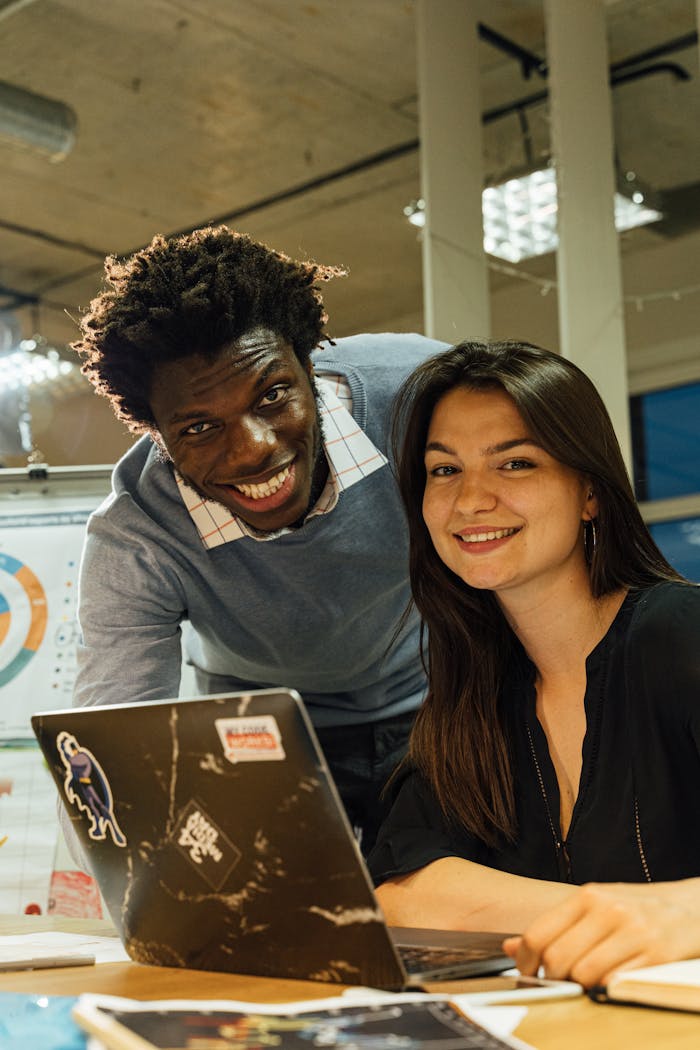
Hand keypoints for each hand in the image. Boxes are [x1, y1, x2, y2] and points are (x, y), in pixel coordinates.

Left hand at [502, 881, 699, 988]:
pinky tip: (607, 980)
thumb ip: (556, 924)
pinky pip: (614, 983)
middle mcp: (609, 910)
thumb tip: (510, 946)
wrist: (691, 908)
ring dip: (578, 985)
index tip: (525, 971)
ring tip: (584, 979)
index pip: (539, 933)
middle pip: (558, 957)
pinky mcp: (655, 956)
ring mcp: (633, 933)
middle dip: (551, 977)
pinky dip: (604, 989)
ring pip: (584, 974)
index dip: (524, 960)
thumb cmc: (638, 908)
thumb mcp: (596, 906)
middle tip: (556, 979)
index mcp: (589, 896)